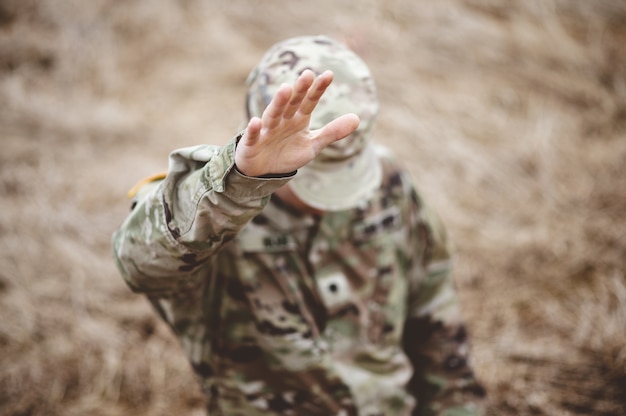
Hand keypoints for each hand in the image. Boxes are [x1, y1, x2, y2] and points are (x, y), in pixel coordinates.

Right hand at [235, 69, 359, 176]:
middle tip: (307, 74)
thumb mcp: (313, 145)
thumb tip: (357, 118)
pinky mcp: (252, 143)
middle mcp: (282, 120)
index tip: (329, 75)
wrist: (264, 171)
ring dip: (278, 102)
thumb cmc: (288, 153)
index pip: (310, 101)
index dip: (318, 89)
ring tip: (285, 89)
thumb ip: (332, 132)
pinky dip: (254, 130)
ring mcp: (266, 130)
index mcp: (298, 119)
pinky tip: (257, 122)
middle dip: (299, 90)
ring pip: (273, 114)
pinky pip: (253, 136)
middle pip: (292, 103)